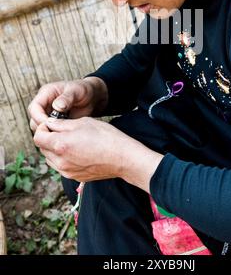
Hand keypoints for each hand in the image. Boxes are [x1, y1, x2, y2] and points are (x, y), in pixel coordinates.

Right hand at [28, 77, 107, 131]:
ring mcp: (48, 114)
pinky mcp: (54, 122)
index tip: (48, 125)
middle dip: (42, 127)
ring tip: (61, 134)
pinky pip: (49, 131)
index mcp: (46, 93)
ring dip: (48, 132)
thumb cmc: (84, 90)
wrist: (92, 97)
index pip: (34, 107)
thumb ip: (67, 98)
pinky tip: (64, 136)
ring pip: (40, 127)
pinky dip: (54, 134)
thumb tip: (57, 106)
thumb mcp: (76, 91)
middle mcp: (44, 104)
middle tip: (55, 132)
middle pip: (34, 119)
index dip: (38, 117)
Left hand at [34, 116, 163, 190]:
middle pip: (42, 148)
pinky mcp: (74, 177)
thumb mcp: (83, 122)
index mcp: (60, 145)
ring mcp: (67, 171)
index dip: (43, 128)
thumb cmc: (105, 136)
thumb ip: (61, 124)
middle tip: (62, 130)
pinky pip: (61, 166)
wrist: (122, 158)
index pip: (37, 137)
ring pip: (50, 158)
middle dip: (48, 138)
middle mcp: (60, 161)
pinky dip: (63, 158)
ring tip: (71, 141)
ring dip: (54, 149)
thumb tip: (49, 123)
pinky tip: (77, 151)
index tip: (52, 124)